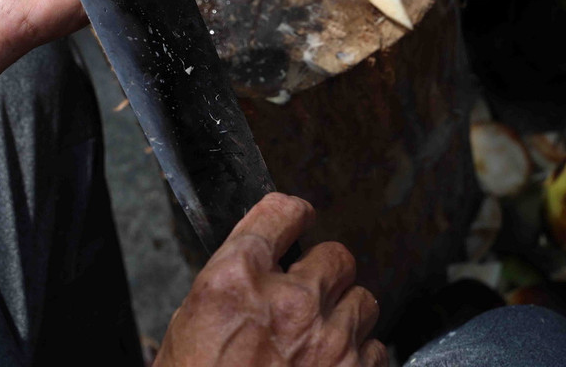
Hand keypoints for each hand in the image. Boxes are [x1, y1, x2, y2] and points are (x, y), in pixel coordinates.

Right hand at [155, 193, 387, 366]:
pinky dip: (358, 358)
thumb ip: (234, 287)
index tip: (298, 218)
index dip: (292, 214)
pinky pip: (375, 348)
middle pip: (335, 255)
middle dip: (323, 273)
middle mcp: (286, 302)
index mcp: (235, 281)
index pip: (280, 212)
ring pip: (363, 299)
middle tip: (307, 294)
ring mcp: (326, 342)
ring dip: (344, 314)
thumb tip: (263, 267)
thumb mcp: (190, 328)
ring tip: (320, 338)